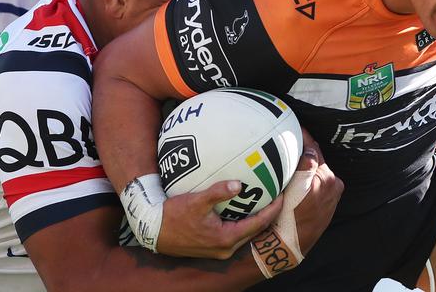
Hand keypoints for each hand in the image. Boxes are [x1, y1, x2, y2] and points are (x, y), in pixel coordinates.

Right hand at [157, 181, 282, 257]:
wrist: (153, 231)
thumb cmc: (173, 216)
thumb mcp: (196, 201)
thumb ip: (218, 192)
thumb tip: (238, 184)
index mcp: (226, 239)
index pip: (258, 224)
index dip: (272, 209)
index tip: (282, 195)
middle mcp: (225, 248)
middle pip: (255, 230)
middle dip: (268, 214)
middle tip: (276, 195)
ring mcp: (218, 249)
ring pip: (245, 232)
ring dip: (255, 218)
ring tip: (264, 200)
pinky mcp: (211, 246)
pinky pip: (235, 233)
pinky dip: (242, 221)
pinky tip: (242, 208)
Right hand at [293, 130, 343, 254]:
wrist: (288, 244)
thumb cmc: (288, 218)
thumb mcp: (294, 188)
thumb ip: (306, 164)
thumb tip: (309, 145)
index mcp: (327, 179)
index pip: (314, 150)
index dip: (304, 136)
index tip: (295, 126)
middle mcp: (333, 185)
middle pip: (316, 159)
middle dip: (304, 149)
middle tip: (290, 139)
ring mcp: (330, 195)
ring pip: (315, 170)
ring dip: (306, 163)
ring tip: (291, 155)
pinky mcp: (327, 203)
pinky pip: (316, 182)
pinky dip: (308, 176)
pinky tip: (296, 175)